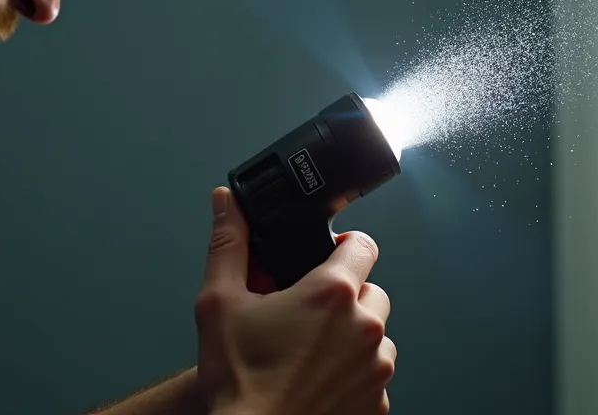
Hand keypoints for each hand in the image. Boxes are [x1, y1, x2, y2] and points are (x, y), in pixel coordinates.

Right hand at [195, 187, 395, 414]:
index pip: (363, 245)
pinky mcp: (378, 403)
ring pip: (377, 336)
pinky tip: (318, 381)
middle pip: (371, 292)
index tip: (328, 256)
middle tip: (305, 315)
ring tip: (309, 353)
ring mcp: (376, 368)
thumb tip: (226, 203)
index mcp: (331, 294)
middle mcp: (364, 327)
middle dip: (343, 298)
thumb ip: (229, 245)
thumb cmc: (239, 382)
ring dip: (352, 338)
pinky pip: (374, 377)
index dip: (344, 246)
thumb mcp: (219, 303)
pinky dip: (353, 375)